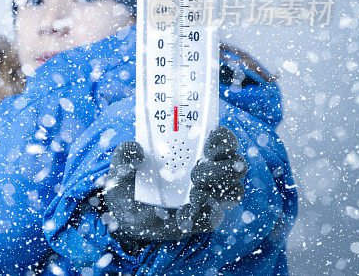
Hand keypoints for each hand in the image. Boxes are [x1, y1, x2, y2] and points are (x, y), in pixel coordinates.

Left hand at [98, 127, 246, 250]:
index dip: (223, 139)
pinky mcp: (202, 219)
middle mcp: (207, 172)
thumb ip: (126, 153)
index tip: (209, 142)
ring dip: (218, 189)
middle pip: (236, 165)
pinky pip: (214, 217)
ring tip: (193, 190)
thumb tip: (137, 151)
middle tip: (196, 171)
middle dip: (223, 167)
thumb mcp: (122, 163)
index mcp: (192, 151)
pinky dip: (201, 214)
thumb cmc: (130, 181)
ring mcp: (208, 196)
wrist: (123, 213)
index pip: (222, 140)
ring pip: (234, 192)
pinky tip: (182, 216)